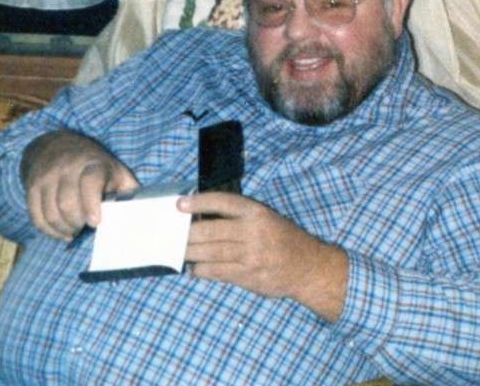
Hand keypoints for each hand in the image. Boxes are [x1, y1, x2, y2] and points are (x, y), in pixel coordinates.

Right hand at [21, 130, 138, 239]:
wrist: (58, 146)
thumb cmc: (95, 166)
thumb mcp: (116, 171)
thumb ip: (129, 190)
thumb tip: (147, 213)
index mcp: (93, 163)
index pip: (90, 181)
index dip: (91, 203)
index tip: (95, 222)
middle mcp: (67, 167)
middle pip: (67, 204)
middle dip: (78, 222)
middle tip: (86, 225)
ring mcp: (46, 176)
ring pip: (51, 213)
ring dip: (64, 229)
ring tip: (75, 229)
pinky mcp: (32, 186)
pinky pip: (36, 217)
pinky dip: (49, 230)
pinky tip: (61, 231)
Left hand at [179, 193, 348, 320]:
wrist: (308, 267)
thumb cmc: (283, 238)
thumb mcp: (266, 217)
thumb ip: (239, 216)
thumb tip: (203, 215)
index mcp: (257, 213)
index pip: (223, 202)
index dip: (199, 202)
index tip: (180, 204)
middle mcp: (253, 232)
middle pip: (211, 231)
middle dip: (188, 233)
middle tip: (171, 234)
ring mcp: (250, 256)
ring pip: (211, 253)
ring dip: (191, 253)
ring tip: (178, 251)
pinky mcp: (248, 276)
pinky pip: (218, 273)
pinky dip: (202, 270)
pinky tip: (194, 268)